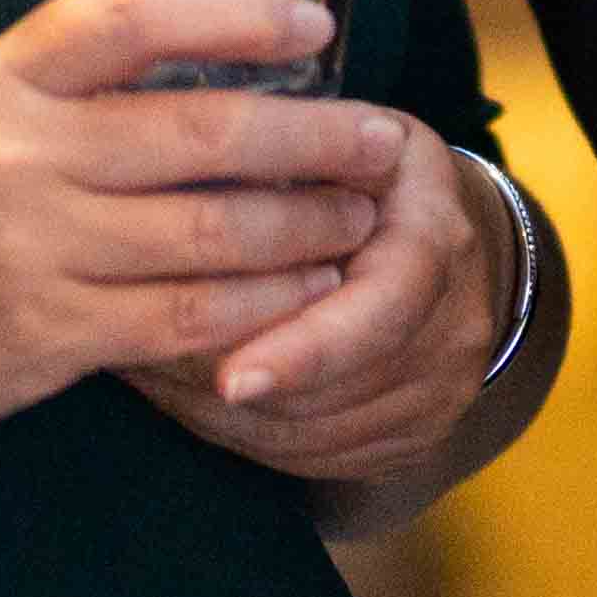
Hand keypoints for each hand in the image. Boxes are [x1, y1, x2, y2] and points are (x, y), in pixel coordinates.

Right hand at [0, 0, 402, 453]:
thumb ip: (65, 90)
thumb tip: (211, 60)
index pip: (131, 18)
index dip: (235, 13)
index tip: (316, 28)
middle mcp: (12, 156)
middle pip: (202, 132)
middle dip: (315, 137)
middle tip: (385, 137)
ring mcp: (29, 252)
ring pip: (210, 233)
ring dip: (308, 226)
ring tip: (365, 217)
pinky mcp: (44, 338)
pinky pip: (185, 319)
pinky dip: (264, 305)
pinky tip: (311, 294)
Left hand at [128, 109, 508, 487]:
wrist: (445, 237)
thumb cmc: (366, 174)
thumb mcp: (336, 136)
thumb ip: (279, 160)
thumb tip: (182, 190)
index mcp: (435, 236)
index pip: (381, 311)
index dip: (307, 350)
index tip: (231, 379)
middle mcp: (454, 324)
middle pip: (336, 390)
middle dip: (232, 384)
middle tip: (142, 362)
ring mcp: (440, 392)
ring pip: (315, 435)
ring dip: (224, 415)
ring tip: (151, 375)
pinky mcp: (414, 439)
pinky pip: (317, 460)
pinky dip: (248, 436)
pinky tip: (195, 399)